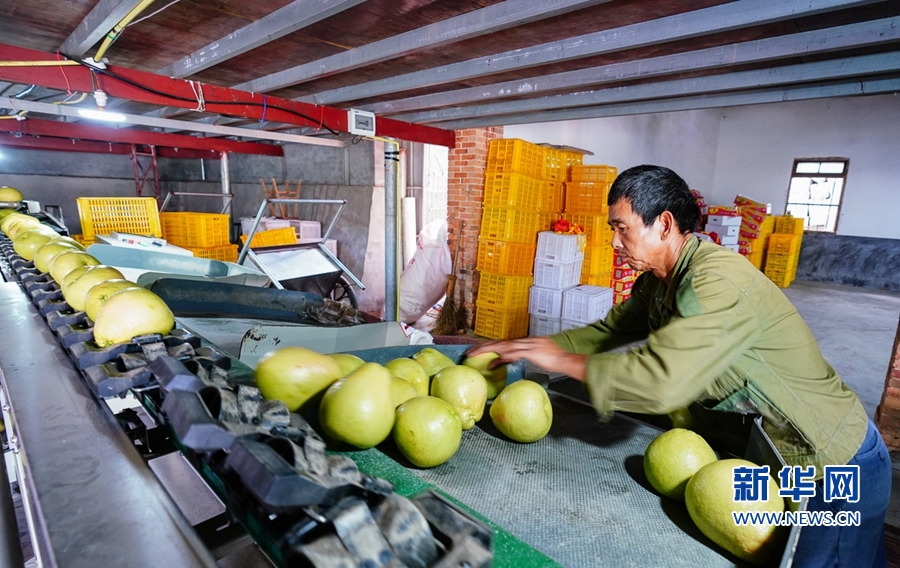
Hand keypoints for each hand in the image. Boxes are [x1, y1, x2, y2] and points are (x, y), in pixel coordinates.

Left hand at [466, 337, 587, 380]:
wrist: (566, 359)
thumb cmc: (554, 360)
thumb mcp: (535, 357)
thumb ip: (519, 357)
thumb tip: (505, 361)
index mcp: (525, 342)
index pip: (504, 342)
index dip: (490, 345)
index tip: (478, 349)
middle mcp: (524, 341)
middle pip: (499, 342)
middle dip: (483, 346)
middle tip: (469, 351)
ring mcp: (527, 345)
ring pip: (502, 346)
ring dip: (487, 349)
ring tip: (474, 354)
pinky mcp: (530, 352)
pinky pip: (513, 354)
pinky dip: (502, 357)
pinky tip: (493, 363)